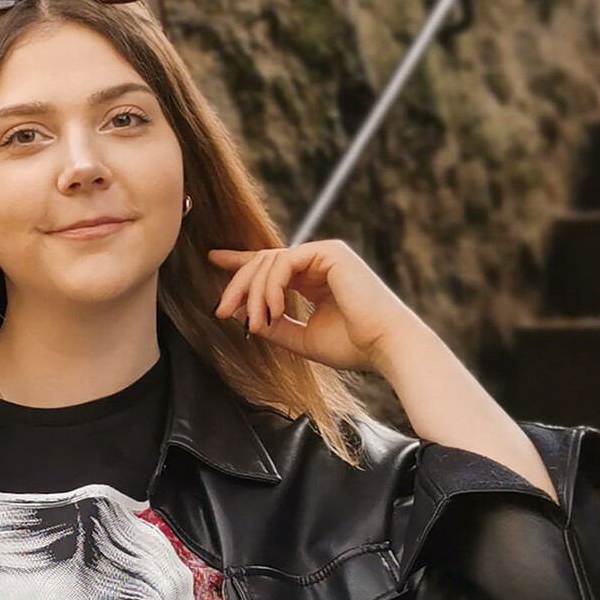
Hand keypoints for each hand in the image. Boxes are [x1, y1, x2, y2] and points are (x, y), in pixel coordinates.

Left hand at [207, 239, 422, 374]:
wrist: (385, 347)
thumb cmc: (353, 346)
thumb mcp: (301, 338)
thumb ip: (274, 325)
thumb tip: (245, 315)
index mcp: (314, 279)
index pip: (272, 265)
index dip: (241, 262)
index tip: (213, 259)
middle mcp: (319, 262)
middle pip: (263, 262)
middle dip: (237, 285)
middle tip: (222, 310)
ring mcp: (325, 254)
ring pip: (270, 261)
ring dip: (254, 294)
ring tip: (256, 322)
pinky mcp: (330, 252)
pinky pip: (284, 262)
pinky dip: (271, 287)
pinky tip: (272, 309)